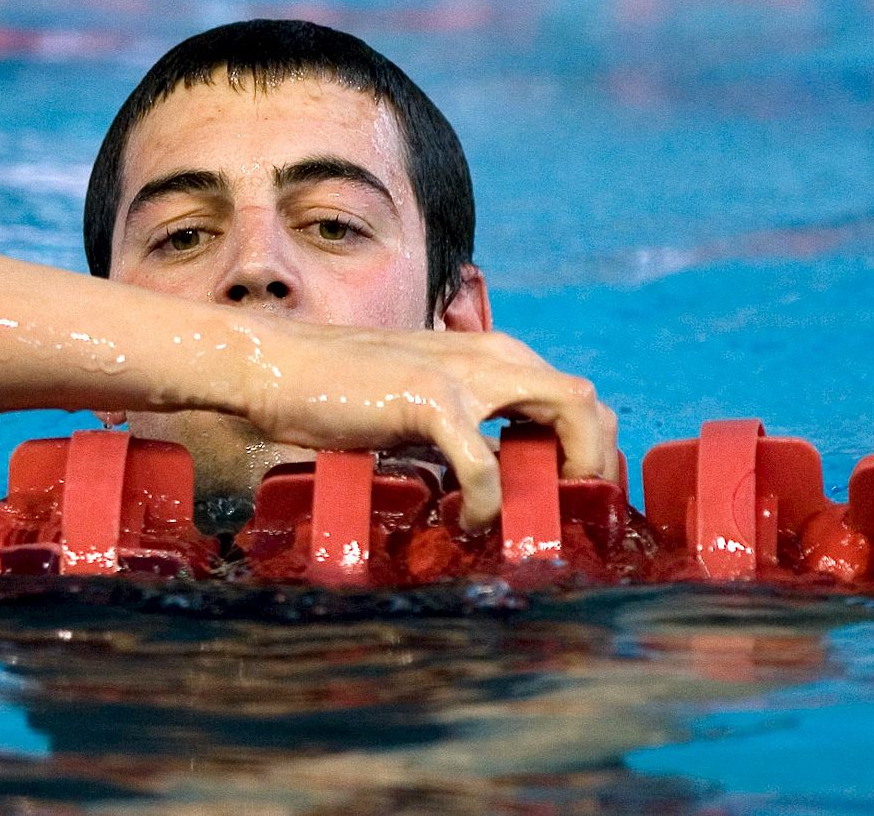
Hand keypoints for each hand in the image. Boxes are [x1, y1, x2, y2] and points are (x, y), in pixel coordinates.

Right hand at [244, 325, 617, 531]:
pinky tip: (468, 519)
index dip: (589, 446)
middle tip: (568, 511)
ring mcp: (462, 375)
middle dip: (595, 460)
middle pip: (587, 400)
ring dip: (568, 469)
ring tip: (537, 514)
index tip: (572, 494)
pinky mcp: (428, 401)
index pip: (573, 394)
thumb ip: (463, 421)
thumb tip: (494, 471)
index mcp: (489, 354)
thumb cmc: (340, 387)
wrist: (278, 364)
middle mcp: (489, 356)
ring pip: (566, 409)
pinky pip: (485, 464)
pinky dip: (487, 502)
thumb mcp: (420, 398)